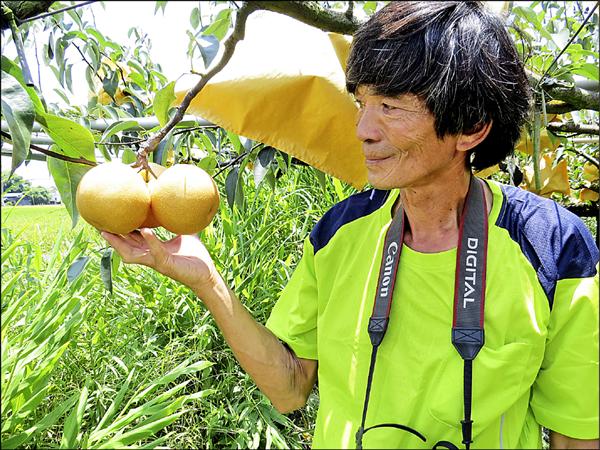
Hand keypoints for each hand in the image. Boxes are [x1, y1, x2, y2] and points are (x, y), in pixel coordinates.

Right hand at [101, 228, 219, 294]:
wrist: (207, 274)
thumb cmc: (195, 257)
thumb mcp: (186, 236)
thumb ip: (180, 224)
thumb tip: (184, 207)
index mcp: (153, 249)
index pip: (132, 239)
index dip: (120, 230)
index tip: (110, 218)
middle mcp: (151, 256)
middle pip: (125, 247)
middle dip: (111, 237)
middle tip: (99, 225)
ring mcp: (156, 261)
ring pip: (132, 253)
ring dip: (120, 243)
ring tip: (110, 231)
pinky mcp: (166, 264)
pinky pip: (155, 252)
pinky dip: (151, 241)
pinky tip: (146, 231)